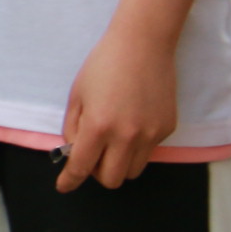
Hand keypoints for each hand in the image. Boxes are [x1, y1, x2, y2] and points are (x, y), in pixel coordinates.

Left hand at [56, 26, 180, 191]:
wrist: (143, 45)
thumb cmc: (103, 65)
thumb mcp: (77, 95)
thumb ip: (74, 128)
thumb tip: (75, 153)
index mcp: (98, 126)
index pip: (82, 167)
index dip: (70, 181)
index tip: (64, 186)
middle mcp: (126, 136)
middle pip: (112, 179)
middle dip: (98, 173)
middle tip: (92, 155)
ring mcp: (150, 135)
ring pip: (133, 171)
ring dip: (119, 163)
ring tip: (112, 141)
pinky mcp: (167, 130)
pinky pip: (148, 152)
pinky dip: (136, 147)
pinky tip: (132, 122)